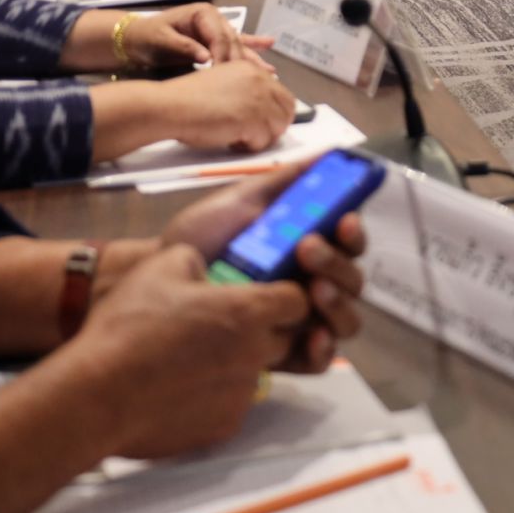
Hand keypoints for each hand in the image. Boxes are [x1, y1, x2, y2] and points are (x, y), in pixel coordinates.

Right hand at [69, 244, 307, 457]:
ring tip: (191, 359)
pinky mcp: (222, 427)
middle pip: (284, 340)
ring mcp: (240, 395)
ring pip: (254, 374)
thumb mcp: (160, 267)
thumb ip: (195, 260)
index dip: (283, 296)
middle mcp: (255, 355)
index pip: (297, 301)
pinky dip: (213, 396)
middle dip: (264, 330)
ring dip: (235, 364)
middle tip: (225, 325)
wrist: (96, 395)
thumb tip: (203, 271)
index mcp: (247, 312)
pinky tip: (177, 388)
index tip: (264, 295)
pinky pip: (230, 405)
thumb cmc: (127, 327)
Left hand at [126, 4, 277, 69]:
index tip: (225, 76)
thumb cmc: (147, 37)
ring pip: (239, 46)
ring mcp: (217, 28)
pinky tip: (269, 44)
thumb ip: (184, 46)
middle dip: (241, 63)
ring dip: (253, 60)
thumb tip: (206, 57)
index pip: (221, 36)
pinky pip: (237, 44)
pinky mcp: (215, 39)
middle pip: (233, 42)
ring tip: (270, 72)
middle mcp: (214, 18)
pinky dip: (252, 48)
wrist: (136, 38)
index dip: (225, 56)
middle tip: (249, 83)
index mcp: (203, 14)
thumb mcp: (161, 40)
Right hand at [156, 59, 296, 151]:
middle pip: (288, 110)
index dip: (275, 114)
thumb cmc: (188, 99)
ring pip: (278, 128)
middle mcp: (259, 80)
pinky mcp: (252, 118)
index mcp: (251, 70)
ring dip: (260, 138)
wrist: (171, 106)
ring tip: (238, 138)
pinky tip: (230, 141)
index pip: (283, 94)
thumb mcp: (223, 85)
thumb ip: (246, 92)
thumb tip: (265, 111)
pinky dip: (248, 147)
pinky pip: (262, 141)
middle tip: (254, 135)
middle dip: (274, 127)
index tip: (263, 123)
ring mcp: (258, 99)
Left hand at [162, 163, 368, 373]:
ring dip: (339, 303)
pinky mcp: (285, 353)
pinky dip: (324, 349)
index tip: (344, 220)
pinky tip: (313, 337)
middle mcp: (312, 282)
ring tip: (313, 291)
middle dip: (337, 263)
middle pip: (352, 279)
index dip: (353, 231)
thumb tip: (331, 153)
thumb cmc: (203, 237)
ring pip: (345, 318)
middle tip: (308, 250)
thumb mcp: (242, 201)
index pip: (348, 241)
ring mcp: (301, 319)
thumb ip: (288, 181)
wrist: (160, 277)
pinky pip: (320, 359)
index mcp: (308, 245)